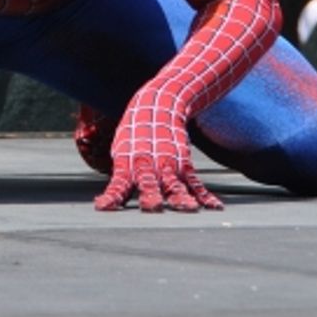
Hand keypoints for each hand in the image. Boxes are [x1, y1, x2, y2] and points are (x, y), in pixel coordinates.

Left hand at [94, 85, 221, 212]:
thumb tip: (108, 202)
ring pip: (175, 185)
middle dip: (151, 197)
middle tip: (152, 208)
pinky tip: (214, 206)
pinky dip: (205, 196)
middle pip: (149, 185)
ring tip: (190, 209)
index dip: (111, 196)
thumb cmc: (135, 135)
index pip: (118, 184)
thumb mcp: (121, 152)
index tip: (102, 206)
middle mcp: (148, 165)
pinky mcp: (184, 164)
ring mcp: (168, 165)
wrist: (157, 107)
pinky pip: (195, 184)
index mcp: (128, 163)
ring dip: (182, 198)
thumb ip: (121, 176)